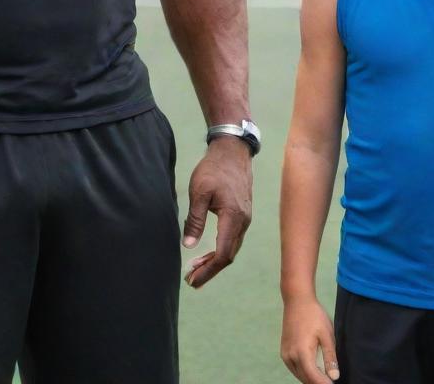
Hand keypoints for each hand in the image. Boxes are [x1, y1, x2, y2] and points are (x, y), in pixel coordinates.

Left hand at [181, 136, 251, 287]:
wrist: (233, 151)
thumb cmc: (214, 169)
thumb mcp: (199, 192)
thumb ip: (195, 219)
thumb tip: (188, 246)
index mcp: (233, 218)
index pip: (223, 254)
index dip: (208, 271)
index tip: (193, 280)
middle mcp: (243, 222)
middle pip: (229, 255)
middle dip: (210, 269)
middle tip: (191, 279)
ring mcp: (245, 218)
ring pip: (232, 248)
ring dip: (215, 261)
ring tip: (196, 268)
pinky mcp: (243, 214)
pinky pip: (233, 239)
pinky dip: (221, 249)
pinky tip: (208, 251)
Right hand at [281, 296, 339, 382]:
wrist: (297, 300)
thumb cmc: (314, 315)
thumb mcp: (327, 334)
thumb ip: (330, 357)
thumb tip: (334, 377)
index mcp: (302, 352)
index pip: (314, 378)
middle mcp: (290, 356)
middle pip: (306, 379)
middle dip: (318, 382)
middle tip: (330, 381)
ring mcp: (285, 355)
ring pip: (299, 376)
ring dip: (311, 379)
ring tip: (324, 377)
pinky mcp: (283, 352)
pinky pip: (294, 369)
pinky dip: (304, 373)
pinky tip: (314, 370)